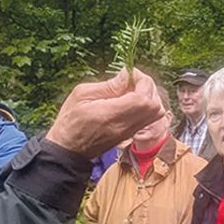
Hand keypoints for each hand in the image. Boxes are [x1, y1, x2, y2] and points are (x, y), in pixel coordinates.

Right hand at [45, 67, 163, 157]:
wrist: (68, 149)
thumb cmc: (70, 121)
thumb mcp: (82, 94)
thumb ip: (109, 85)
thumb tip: (127, 75)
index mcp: (112, 115)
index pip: (143, 98)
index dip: (142, 81)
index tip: (129, 73)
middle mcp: (125, 126)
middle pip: (155, 106)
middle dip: (148, 87)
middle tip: (131, 80)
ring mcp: (129, 132)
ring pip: (156, 113)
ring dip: (148, 96)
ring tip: (130, 89)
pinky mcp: (130, 135)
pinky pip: (149, 118)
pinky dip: (145, 105)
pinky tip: (128, 100)